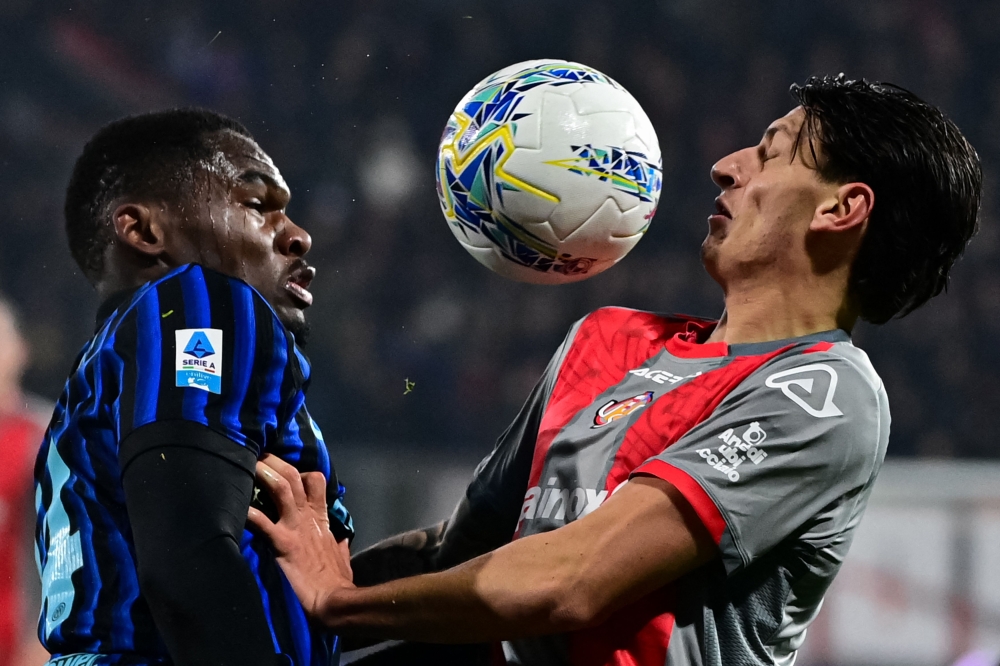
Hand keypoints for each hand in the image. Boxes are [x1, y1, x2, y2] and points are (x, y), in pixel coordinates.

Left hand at [248, 454, 353, 618]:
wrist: (333, 603)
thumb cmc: (335, 583)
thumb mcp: (341, 556)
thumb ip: (337, 542)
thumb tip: (339, 537)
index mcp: (321, 519)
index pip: (315, 481)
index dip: (299, 470)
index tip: (282, 467)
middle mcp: (308, 518)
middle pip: (294, 476)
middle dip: (275, 462)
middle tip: (256, 455)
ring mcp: (295, 528)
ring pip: (282, 488)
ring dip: (265, 473)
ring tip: (248, 462)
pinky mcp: (283, 545)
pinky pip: (263, 523)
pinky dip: (249, 514)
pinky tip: (234, 507)